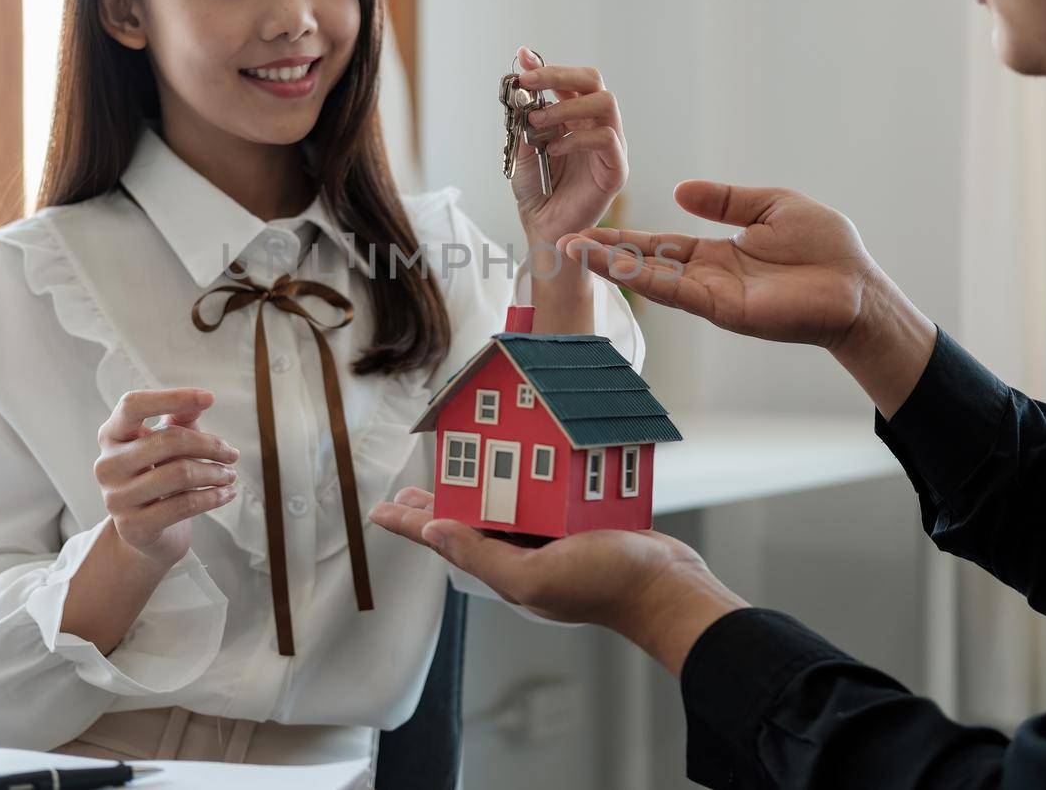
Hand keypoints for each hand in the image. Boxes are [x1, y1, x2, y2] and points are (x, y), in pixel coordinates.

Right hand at [93, 388, 239, 566]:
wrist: (145, 531)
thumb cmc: (159, 475)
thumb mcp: (169, 443)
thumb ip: (181, 420)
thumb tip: (202, 400)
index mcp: (111, 435)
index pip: (133, 404)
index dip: (171, 397)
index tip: (211, 398)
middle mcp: (107, 464)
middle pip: (167, 440)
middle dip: (210, 446)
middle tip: (232, 454)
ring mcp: (116, 497)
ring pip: (179, 474)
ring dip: (215, 473)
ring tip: (230, 475)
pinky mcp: (133, 526)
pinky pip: (184, 505)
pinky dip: (213, 497)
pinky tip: (227, 493)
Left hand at [370, 487, 745, 675]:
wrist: (668, 585)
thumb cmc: (606, 585)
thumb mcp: (535, 575)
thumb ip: (482, 556)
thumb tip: (433, 532)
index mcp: (506, 568)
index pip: (444, 540)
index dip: (408, 524)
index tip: (377, 510)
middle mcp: (523, 553)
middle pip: (467, 520)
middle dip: (436, 503)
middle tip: (407, 487)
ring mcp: (551, 537)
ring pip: (503, 503)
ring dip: (477, 484)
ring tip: (451, 468)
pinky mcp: (578, 520)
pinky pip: (541, 495)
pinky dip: (525, 476)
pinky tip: (518, 460)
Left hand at [509, 46, 628, 247]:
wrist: (542, 227)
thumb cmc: (536, 188)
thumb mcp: (522, 147)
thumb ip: (524, 117)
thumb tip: (520, 86)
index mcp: (576, 115)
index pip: (570, 80)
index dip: (547, 66)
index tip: (523, 57)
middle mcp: (597, 124)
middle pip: (593, 81)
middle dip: (558, 75)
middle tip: (529, 82)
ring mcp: (610, 145)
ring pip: (606, 103)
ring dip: (567, 105)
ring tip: (537, 122)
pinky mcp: (616, 168)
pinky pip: (607, 140)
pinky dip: (576, 138)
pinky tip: (554, 149)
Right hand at [558, 181, 874, 347]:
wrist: (858, 286)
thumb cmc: (827, 248)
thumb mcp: (770, 207)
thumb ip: (725, 200)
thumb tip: (680, 189)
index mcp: (717, 253)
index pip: (661, 246)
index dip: (626, 240)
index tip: (589, 230)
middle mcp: (707, 277)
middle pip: (646, 263)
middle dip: (605, 254)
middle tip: (563, 241)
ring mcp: (712, 295)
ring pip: (651, 278)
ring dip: (612, 265)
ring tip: (573, 249)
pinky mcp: (724, 308)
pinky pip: (675, 290)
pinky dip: (643, 278)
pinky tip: (615, 265)